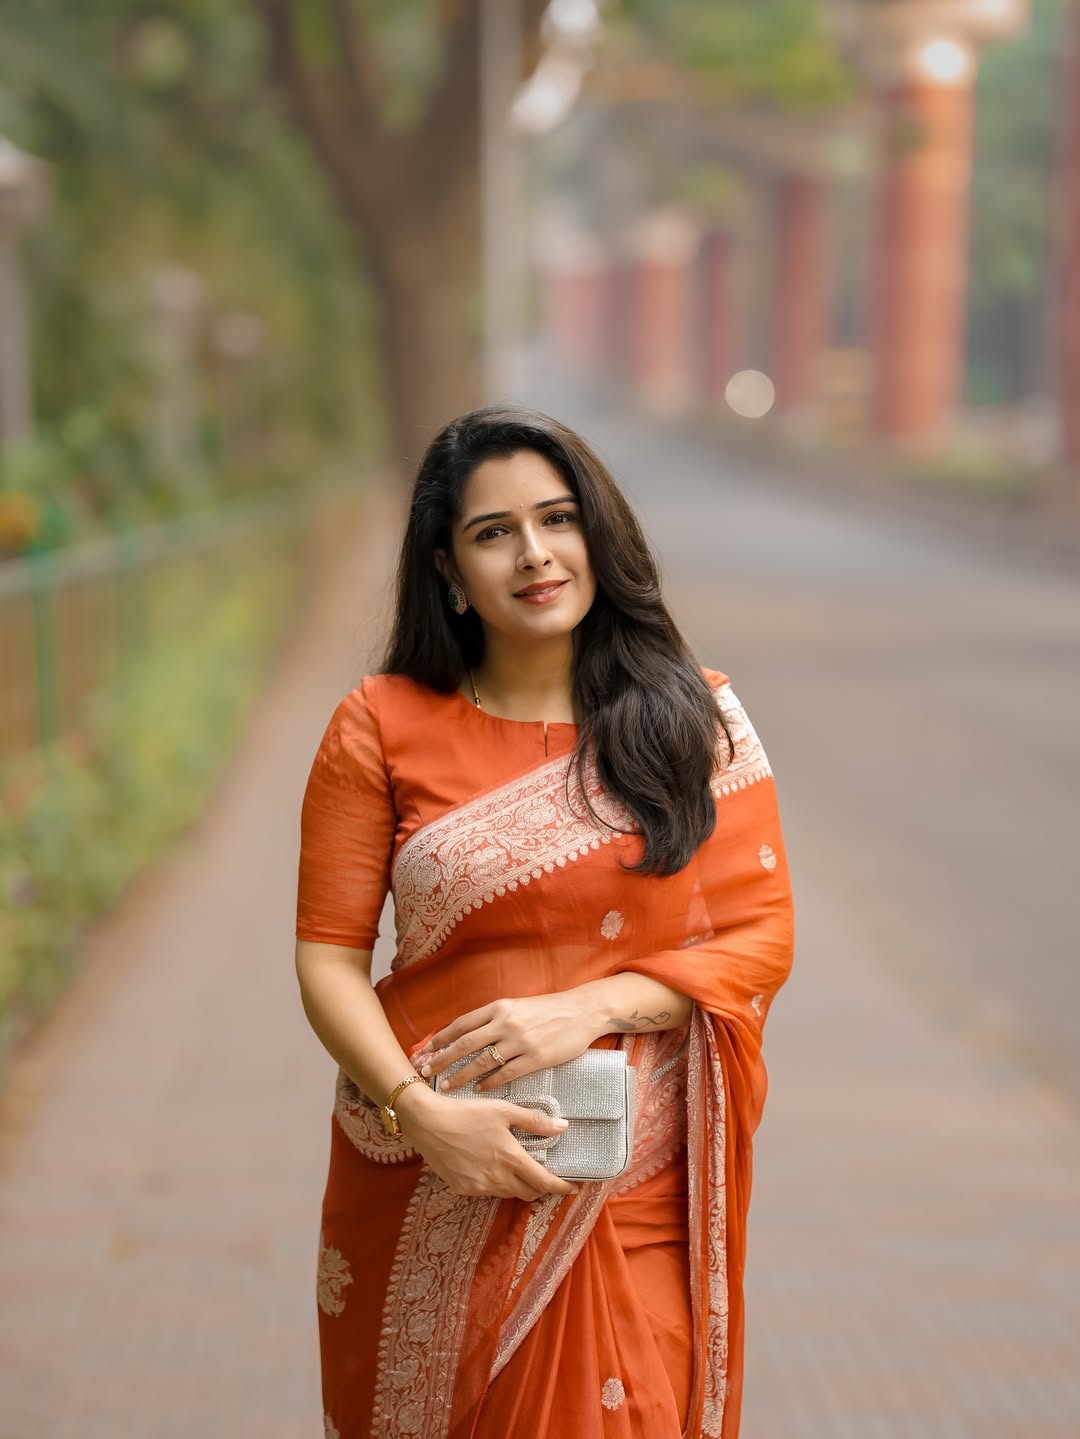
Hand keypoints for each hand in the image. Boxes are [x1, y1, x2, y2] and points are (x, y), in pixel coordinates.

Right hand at [395, 1085, 575, 1200]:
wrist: (427, 1122)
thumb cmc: (467, 1112)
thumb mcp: (503, 1110)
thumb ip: (534, 1121)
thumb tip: (563, 1127)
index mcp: (511, 1158)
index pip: (544, 1182)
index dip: (561, 1188)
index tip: (573, 1188)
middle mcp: (498, 1178)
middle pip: (529, 1193)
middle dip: (540, 1187)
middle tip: (545, 1175)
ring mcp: (479, 1187)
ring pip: (509, 1194)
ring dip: (519, 1185)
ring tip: (519, 1169)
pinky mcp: (464, 1189)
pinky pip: (489, 1192)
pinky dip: (498, 1184)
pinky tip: (493, 1168)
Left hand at [422, 993, 599, 1092]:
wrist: (583, 1011)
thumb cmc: (549, 1009)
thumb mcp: (518, 1006)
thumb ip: (495, 1018)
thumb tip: (470, 1033)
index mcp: (499, 1007)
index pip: (462, 1024)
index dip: (442, 1038)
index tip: (426, 1050)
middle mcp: (506, 1023)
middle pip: (465, 1044)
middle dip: (442, 1060)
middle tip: (425, 1073)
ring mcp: (520, 1041)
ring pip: (482, 1062)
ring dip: (461, 1076)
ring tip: (447, 1087)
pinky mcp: (536, 1058)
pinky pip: (506, 1074)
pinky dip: (489, 1083)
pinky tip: (479, 1090)